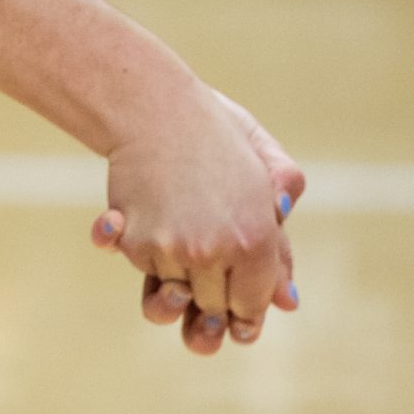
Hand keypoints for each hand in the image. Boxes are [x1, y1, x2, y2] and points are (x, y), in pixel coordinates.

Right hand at [92, 85, 299, 354]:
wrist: (153, 104)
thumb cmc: (215, 132)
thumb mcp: (265, 166)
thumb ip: (281, 234)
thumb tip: (288, 301)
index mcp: (257, 238)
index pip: (253, 304)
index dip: (246, 310)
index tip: (237, 305)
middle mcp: (214, 251)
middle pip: (215, 310)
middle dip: (213, 309)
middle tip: (208, 300)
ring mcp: (170, 249)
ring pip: (174, 300)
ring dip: (174, 300)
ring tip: (179, 289)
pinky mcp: (132, 242)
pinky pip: (140, 270)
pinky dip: (136, 261)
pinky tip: (126, 237)